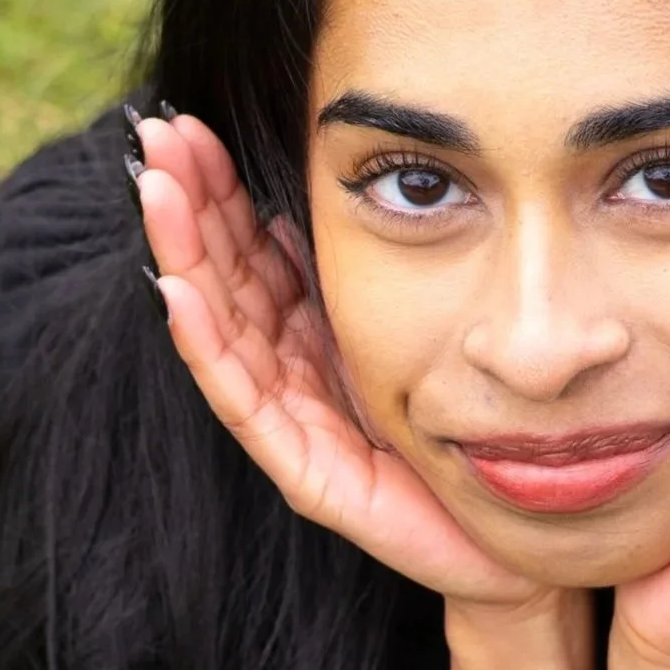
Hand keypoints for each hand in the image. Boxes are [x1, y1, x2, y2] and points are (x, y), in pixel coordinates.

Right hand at [132, 110, 544, 608]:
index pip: (248, 256)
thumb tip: (351, 186)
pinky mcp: (309, 476)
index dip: (215, 193)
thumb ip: (382, 274)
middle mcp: (293, 380)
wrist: (515, 544)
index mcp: (315, 341)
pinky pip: (248, 404)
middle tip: (154, 136)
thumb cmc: (475, 442)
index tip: (185, 126)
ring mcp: (295, 429)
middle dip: (186, 208)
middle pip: (221, 282)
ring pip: (221, 331)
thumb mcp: (429, 332)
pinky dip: (208, 347)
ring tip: (156, 194)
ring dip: (183, 260)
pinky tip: (178, 293)